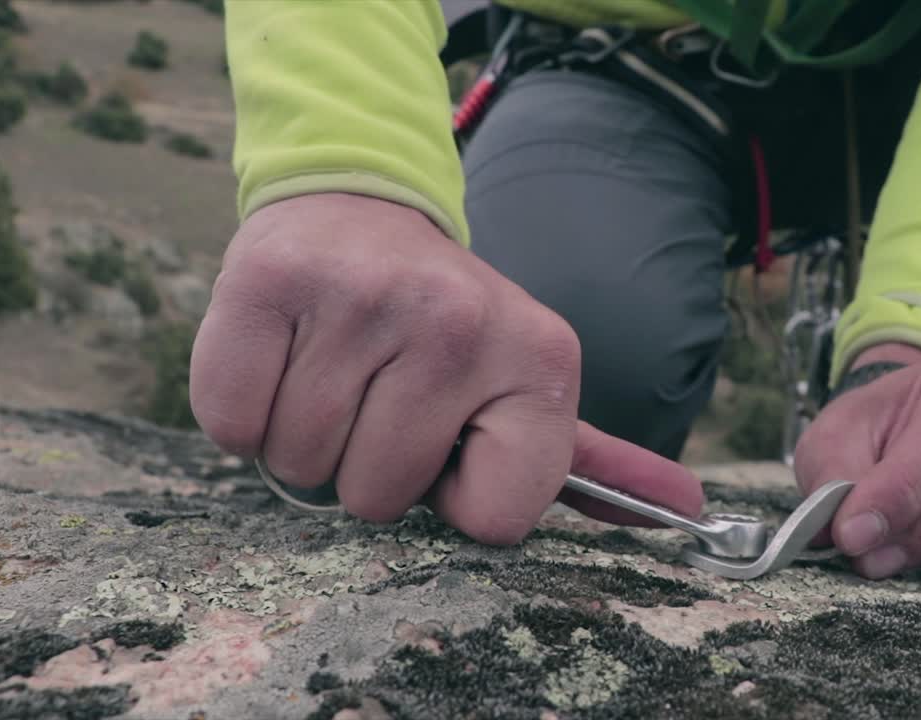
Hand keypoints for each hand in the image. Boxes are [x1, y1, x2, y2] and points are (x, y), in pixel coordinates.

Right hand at [190, 192, 701, 540]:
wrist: (360, 209)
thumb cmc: (446, 327)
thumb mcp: (528, 383)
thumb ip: (596, 460)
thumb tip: (688, 510)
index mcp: (540, 360)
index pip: (494, 522)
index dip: (457, 498)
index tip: (452, 440)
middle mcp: (459, 323)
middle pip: (378, 499)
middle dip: (368, 467)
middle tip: (380, 396)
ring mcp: (364, 298)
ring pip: (301, 467)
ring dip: (306, 440)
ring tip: (336, 371)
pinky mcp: (270, 281)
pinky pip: (233, 424)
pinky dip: (246, 411)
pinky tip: (284, 357)